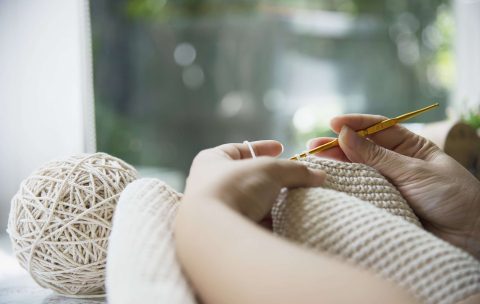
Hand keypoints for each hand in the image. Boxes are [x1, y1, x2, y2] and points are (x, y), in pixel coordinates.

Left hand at [183, 140, 325, 221]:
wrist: (214, 233)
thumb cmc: (236, 189)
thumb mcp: (271, 170)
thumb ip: (295, 170)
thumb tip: (319, 176)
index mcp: (211, 161)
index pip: (239, 149)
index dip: (262, 148)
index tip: (281, 149)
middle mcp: (208, 185)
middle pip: (247, 178)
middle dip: (271, 180)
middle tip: (292, 180)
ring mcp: (215, 211)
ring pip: (250, 203)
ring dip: (270, 204)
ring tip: (292, 203)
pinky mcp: (224, 233)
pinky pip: (250, 224)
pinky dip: (267, 223)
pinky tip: (282, 223)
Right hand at [307, 114, 479, 257]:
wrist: (468, 236)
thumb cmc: (451, 196)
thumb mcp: (414, 171)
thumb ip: (377, 156)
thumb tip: (344, 135)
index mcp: (409, 147)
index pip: (378, 128)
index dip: (355, 123)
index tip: (333, 123)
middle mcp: (395, 163)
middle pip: (361, 149)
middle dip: (337, 145)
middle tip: (313, 146)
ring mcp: (387, 184)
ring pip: (356, 170)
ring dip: (335, 164)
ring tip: (314, 160)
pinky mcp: (381, 203)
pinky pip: (359, 191)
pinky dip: (342, 185)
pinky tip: (326, 180)